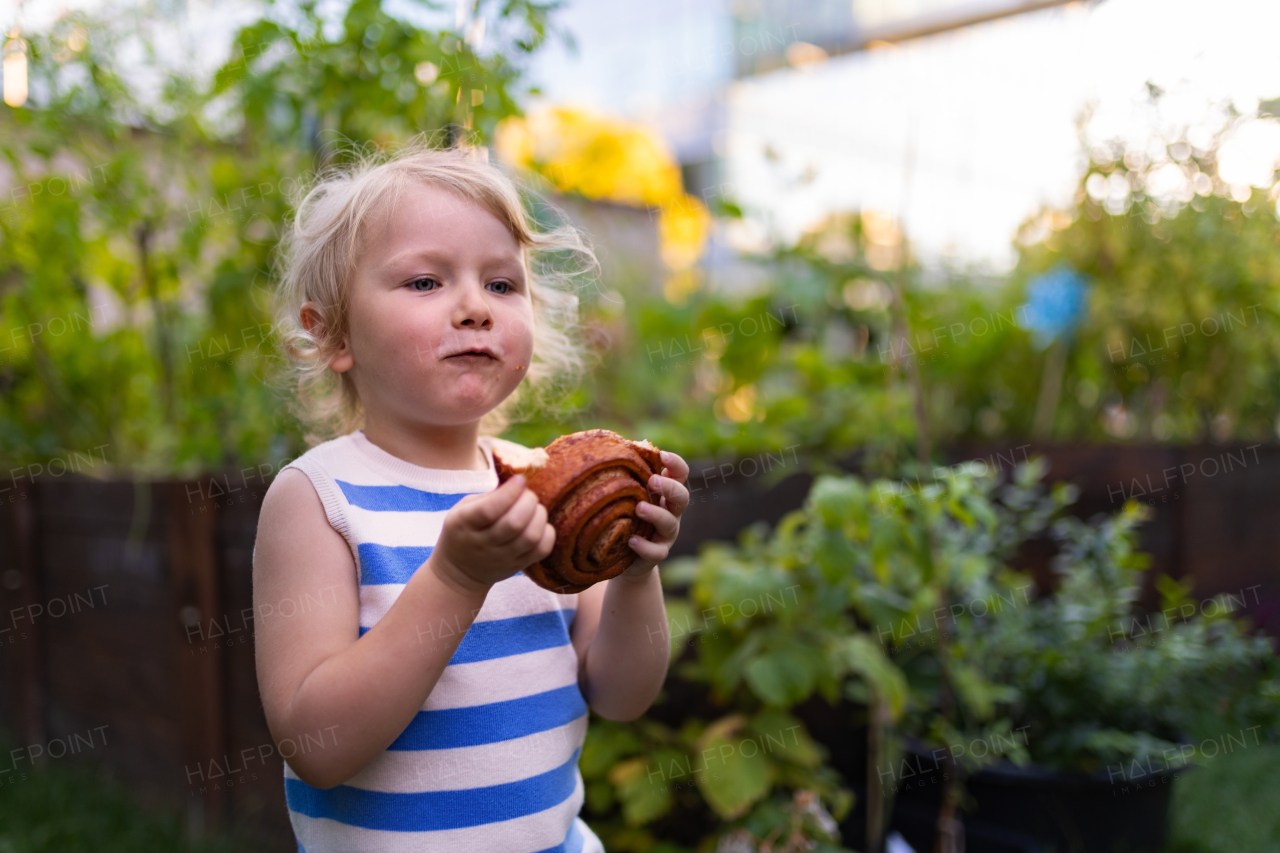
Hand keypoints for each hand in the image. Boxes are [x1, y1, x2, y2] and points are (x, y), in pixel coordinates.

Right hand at [429, 474, 555, 593]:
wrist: (460, 571)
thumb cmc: (464, 530)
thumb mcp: (463, 509)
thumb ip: (488, 496)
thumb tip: (518, 482)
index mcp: (464, 524)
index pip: (489, 510)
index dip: (510, 492)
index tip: (520, 479)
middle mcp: (483, 543)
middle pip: (514, 523)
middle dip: (528, 501)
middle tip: (527, 494)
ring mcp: (502, 558)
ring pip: (530, 537)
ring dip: (539, 515)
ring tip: (534, 508)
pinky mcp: (518, 566)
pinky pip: (541, 550)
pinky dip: (547, 533)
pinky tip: (540, 524)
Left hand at [622, 450, 690, 577]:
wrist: (625, 557)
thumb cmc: (625, 515)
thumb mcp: (626, 494)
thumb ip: (626, 474)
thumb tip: (612, 446)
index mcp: (665, 493)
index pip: (680, 474)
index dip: (676, 464)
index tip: (662, 456)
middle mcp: (671, 512)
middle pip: (682, 497)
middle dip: (670, 487)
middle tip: (652, 481)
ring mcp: (665, 534)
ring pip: (670, 523)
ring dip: (656, 514)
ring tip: (638, 508)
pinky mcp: (656, 554)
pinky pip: (657, 552)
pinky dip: (646, 546)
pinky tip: (632, 541)